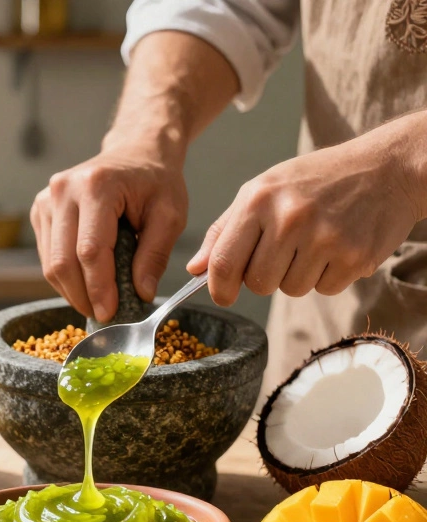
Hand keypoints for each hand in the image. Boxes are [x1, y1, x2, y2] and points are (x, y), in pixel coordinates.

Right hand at [32, 144, 187, 321]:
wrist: (135, 152)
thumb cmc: (155, 181)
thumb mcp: (170, 215)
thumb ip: (155, 254)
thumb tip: (140, 294)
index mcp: (97, 186)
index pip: (90, 250)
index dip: (98, 287)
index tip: (110, 312)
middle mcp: (64, 190)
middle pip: (63, 260)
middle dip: (82, 295)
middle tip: (102, 315)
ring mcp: (46, 199)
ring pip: (50, 262)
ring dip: (71, 290)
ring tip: (95, 302)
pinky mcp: (40, 210)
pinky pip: (46, 255)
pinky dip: (65, 276)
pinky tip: (85, 282)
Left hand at [188, 132, 423, 304]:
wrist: (385, 167)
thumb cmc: (314, 180)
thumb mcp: (261, 190)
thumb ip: (224, 230)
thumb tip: (195, 270)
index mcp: (259, 200)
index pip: (224, 262)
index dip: (219, 288)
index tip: (223, 294)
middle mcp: (290, 218)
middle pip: (258, 283)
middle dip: (264, 277)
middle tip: (283, 253)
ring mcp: (325, 238)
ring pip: (291, 289)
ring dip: (298, 276)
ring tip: (313, 243)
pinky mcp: (355, 257)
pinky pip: (325, 290)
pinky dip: (327, 276)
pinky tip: (336, 247)